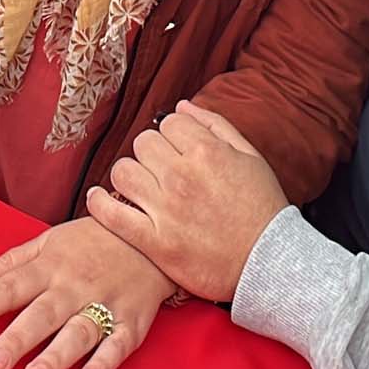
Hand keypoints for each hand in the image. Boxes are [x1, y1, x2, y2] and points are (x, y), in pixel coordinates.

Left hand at [0, 218, 175, 368]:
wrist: (150, 234)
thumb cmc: (93, 241)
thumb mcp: (48, 242)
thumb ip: (9, 263)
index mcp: (49, 266)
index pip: (9, 287)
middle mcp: (74, 286)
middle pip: (42, 314)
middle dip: (16, 339)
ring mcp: (105, 303)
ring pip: (78, 332)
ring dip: (57, 355)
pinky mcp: (133, 321)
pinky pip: (119, 344)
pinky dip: (105, 362)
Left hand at [86, 101, 287, 301]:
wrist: (271, 262)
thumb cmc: (262, 208)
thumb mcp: (250, 157)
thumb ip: (214, 125)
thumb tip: (180, 107)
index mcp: (206, 151)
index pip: (167, 123)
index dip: (171, 135)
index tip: (177, 149)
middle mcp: (182, 176)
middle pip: (142, 144)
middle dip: (151, 153)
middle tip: (161, 170)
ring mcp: (166, 209)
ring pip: (122, 172)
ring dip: (129, 175)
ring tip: (140, 186)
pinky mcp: (155, 241)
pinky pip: (112, 214)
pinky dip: (99, 203)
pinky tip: (98, 197)